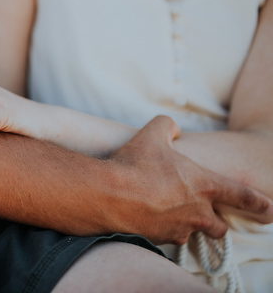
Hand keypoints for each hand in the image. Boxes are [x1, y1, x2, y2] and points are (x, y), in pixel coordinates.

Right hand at [108, 116, 272, 243]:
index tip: (270, 211)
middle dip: (215, 223)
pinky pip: (167, 237)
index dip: (258, 203)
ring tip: (164, 213)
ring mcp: (180, 229)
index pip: (241, 196)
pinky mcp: (160, 240)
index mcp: (203, 185)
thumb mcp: (151, 134)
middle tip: (204, 216)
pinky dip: (161, 229)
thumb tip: (172, 128)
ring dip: (184, 225)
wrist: (109, 194)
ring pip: (190, 232)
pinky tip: (145, 217)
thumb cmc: (135, 164)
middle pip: (219, 226)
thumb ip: (167, 126)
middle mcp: (197, 212)